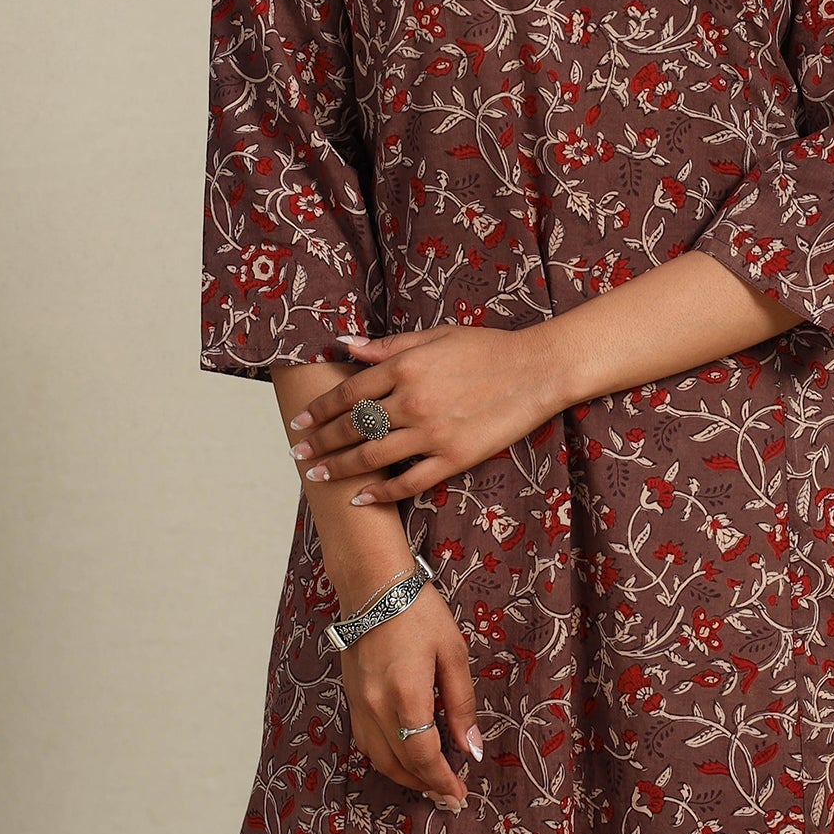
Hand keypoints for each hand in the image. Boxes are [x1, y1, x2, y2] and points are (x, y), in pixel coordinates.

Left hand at [287, 324, 564, 506]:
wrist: (536, 371)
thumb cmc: (487, 348)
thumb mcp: (436, 336)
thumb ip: (389, 344)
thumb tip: (346, 346)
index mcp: (405, 366)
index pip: (348, 392)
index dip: (319, 409)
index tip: (299, 422)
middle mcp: (412, 400)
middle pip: (352, 427)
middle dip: (319, 442)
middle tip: (298, 454)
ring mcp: (431, 433)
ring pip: (371, 457)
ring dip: (338, 468)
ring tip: (317, 476)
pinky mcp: (453, 458)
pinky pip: (408, 482)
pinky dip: (380, 493)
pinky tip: (360, 498)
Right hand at [339, 579, 481, 810]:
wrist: (373, 586)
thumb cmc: (419, 612)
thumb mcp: (453, 653)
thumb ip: (461, 704)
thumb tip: (471, 747)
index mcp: (407, 697)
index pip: (425, 757)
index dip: (443, 781)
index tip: (459, 795)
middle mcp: (377, 708)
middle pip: (401, 765)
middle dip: (426, 785)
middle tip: (449, 795)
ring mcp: (359, 705)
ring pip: (379, 759)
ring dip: (404, 777)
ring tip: (430, 781)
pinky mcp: (350, 698)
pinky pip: (367, 742)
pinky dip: (386, 758)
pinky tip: (403, 756)